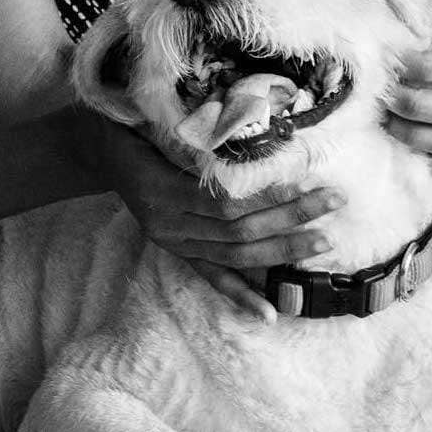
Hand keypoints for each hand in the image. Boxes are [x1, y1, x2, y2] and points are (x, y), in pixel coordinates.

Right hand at [78, 113, 343, 319]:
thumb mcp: (156, 122)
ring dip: (281, 251)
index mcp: (164, 192)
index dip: (267, 198)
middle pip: (239, 230)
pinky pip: (211, 276)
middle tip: (333, 202)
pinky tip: (270, 315)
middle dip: (290, 219)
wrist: (99, 148)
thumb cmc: (132, 125)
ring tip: (324, 242)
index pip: (227, 203)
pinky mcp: (176, 250)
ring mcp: (173, 241)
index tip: (306, 180)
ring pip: (234, 254)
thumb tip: (246, 117)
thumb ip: (193, 133)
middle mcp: (169, 224)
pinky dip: (240, 296)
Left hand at [384, 3, 431, 176]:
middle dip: (421, 105)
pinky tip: (416, 157)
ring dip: (423, 136)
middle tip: (388, 99)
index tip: (396, 64)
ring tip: (389, 125)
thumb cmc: (390, 48)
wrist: (378, 78)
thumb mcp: (401, 22)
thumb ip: (424, 8)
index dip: (428, 67)